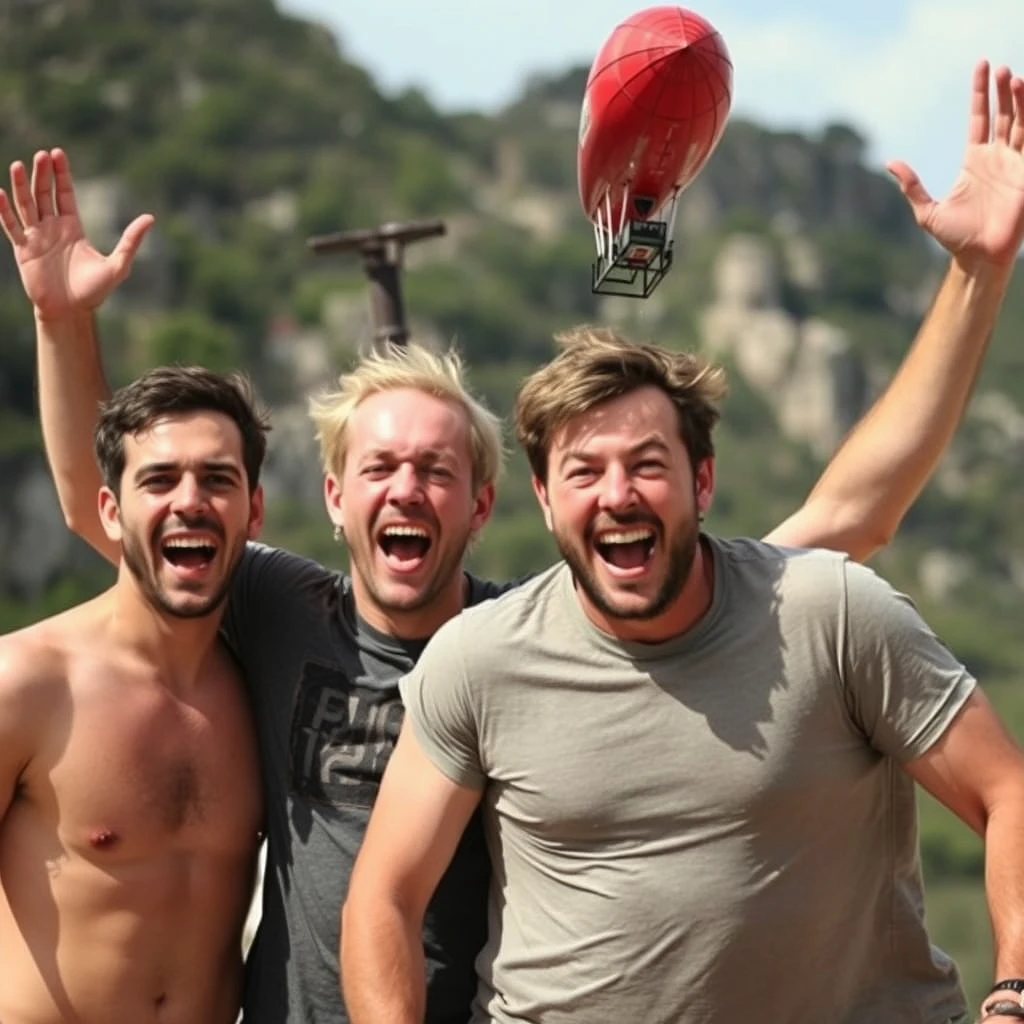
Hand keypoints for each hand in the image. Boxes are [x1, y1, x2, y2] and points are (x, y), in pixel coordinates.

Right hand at [0, 148, 153, 320]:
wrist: (71, 312)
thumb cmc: (94, 291)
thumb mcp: (118, 265)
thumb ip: (131, 241)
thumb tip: (150, 218)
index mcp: (73, 228)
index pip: (64, 194)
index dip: (61, 174)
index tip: (57, 153)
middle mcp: (52, 228)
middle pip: (44, 194)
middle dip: (42, 174)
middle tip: (41, 154)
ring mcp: (36, 238)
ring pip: (26, 205)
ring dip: (21, 186)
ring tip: (19, 165)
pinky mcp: (22, 250)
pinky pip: (11, 226)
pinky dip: (3, 210)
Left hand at [888, 60, 1023, 269]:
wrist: (977, 258)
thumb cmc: (954, 238)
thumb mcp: (927, 211)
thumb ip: (911, 185)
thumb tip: (889, 162)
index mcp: (975, 161)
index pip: (980, 118)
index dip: (981, 93)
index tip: (983, 65)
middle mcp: (997, 158)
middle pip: (1003, 114)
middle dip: (1003, 90)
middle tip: (1002, 67)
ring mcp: (1015, 165)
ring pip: (1021, 123)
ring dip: (1021, 101)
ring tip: (1016, 77)